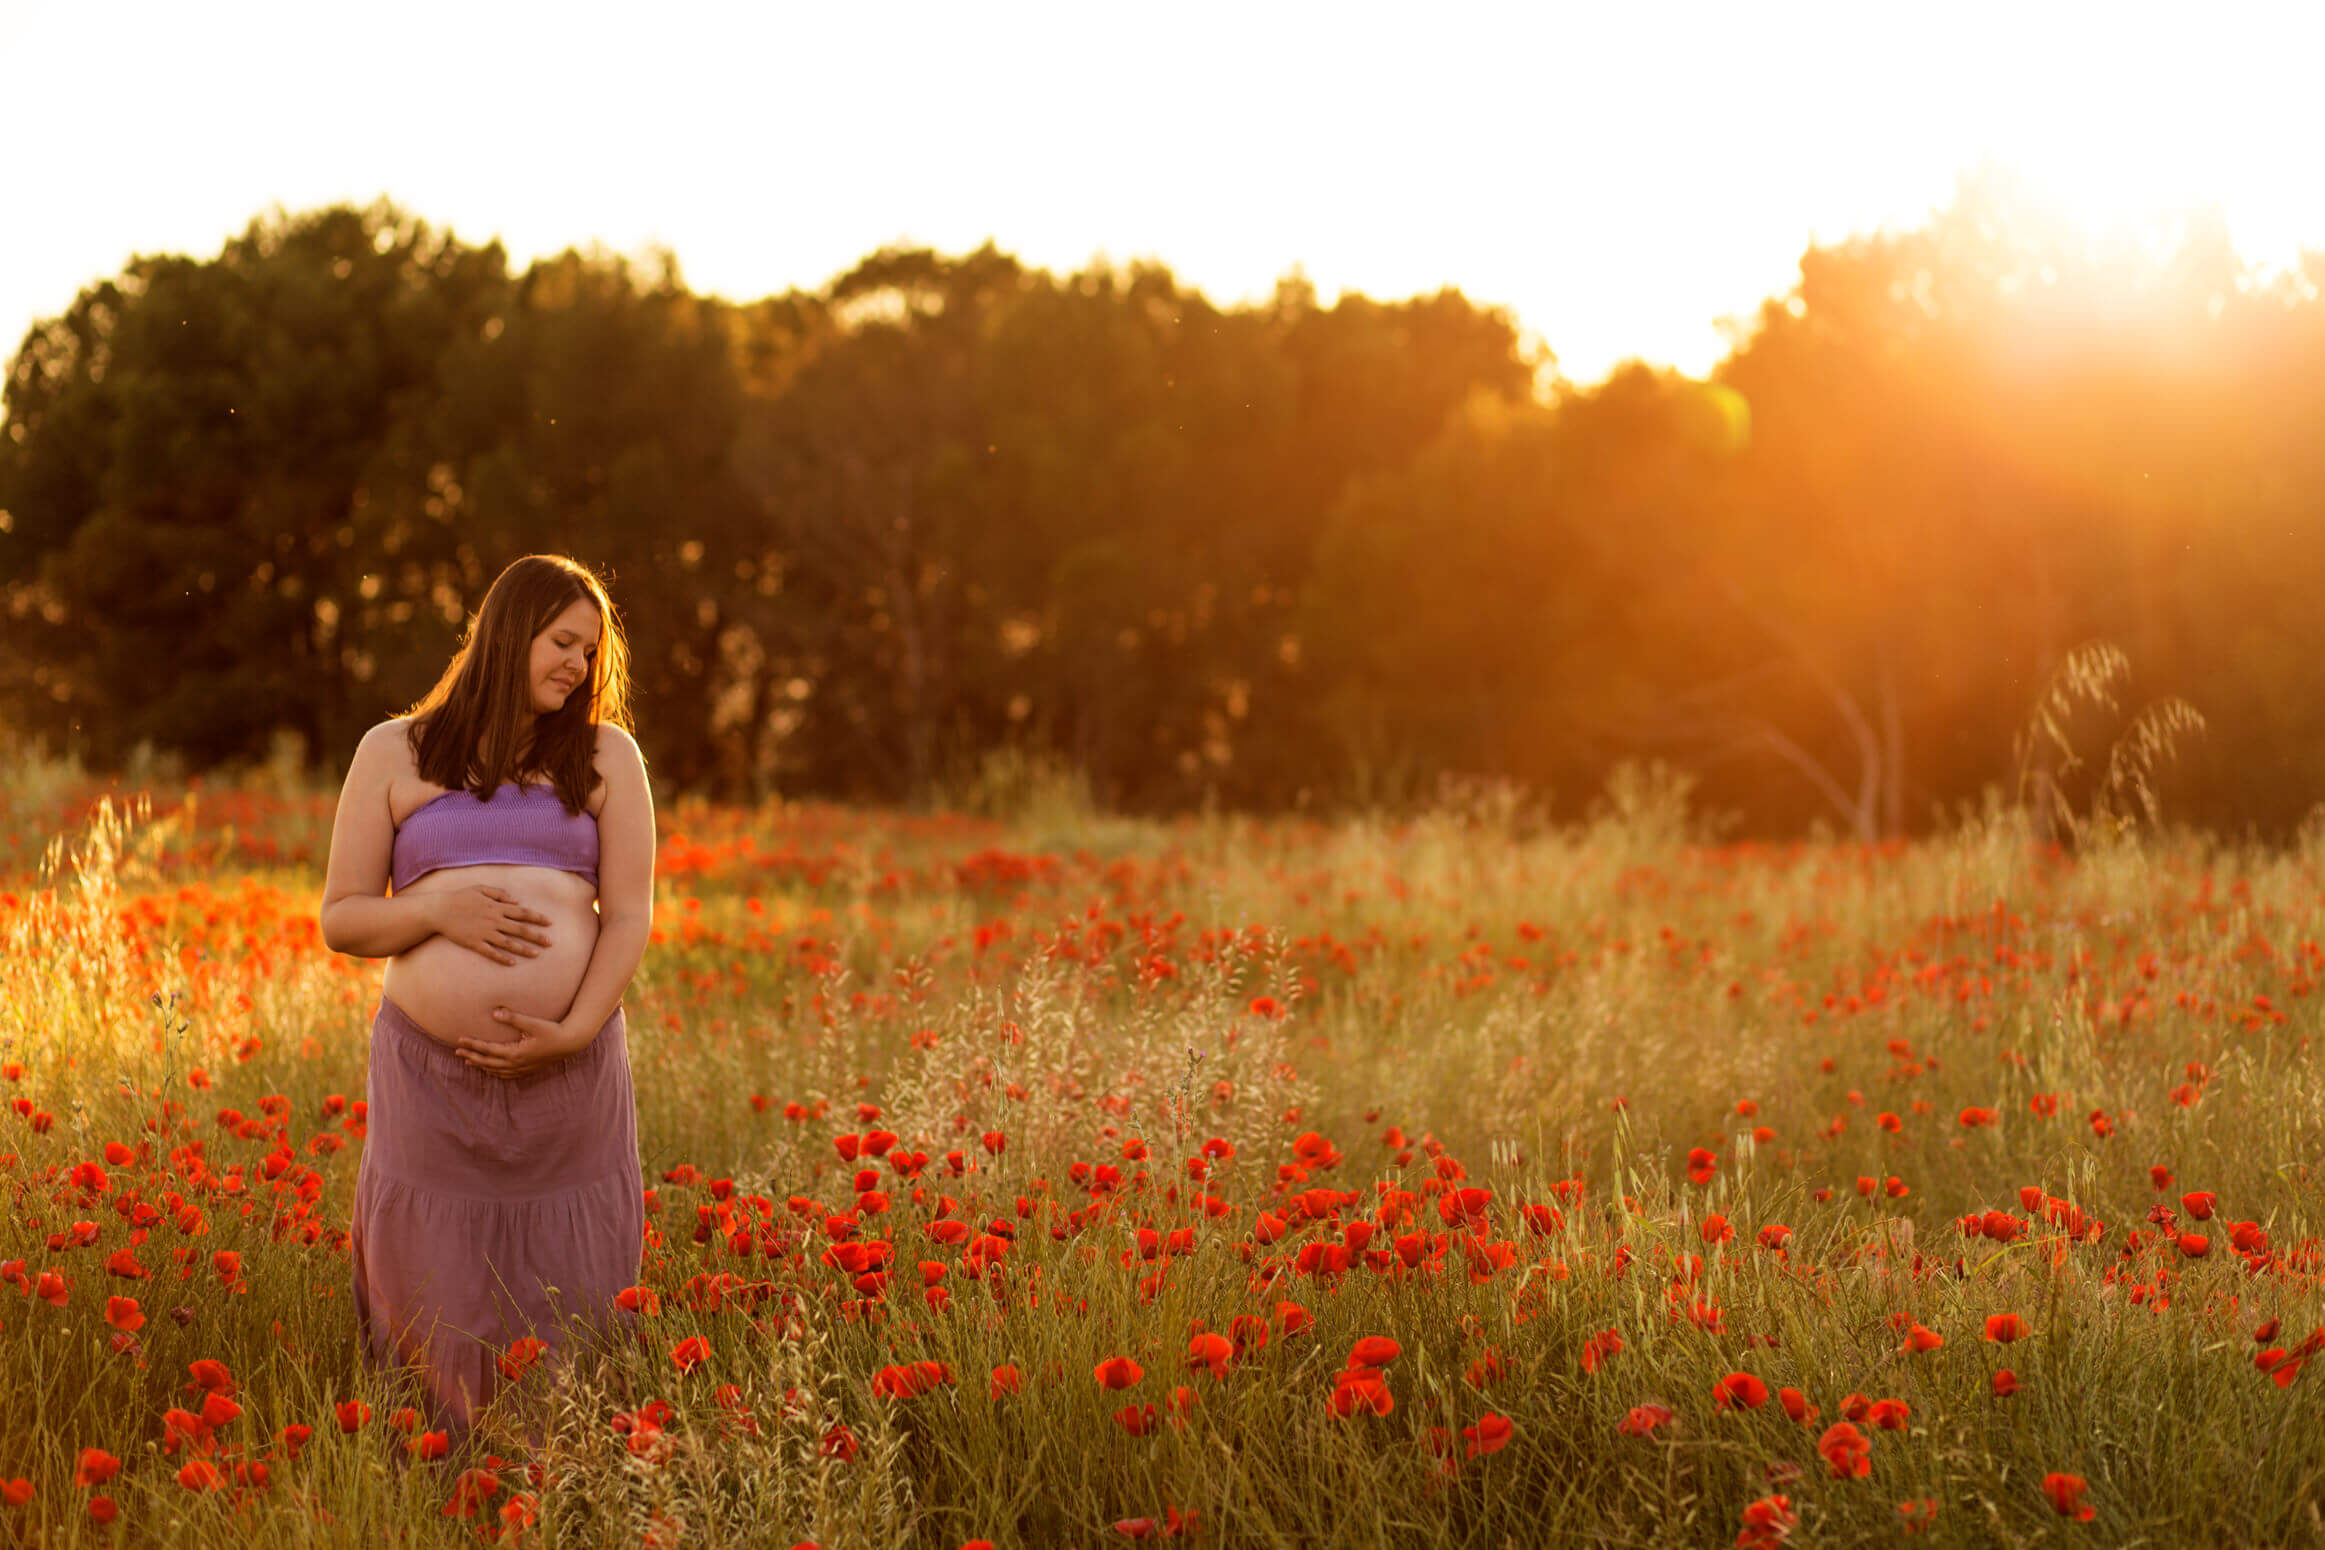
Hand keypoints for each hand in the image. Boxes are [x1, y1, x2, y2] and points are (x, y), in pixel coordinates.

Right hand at [431, 886, 551, 965]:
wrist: (438, 910)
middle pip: (520, 929)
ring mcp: (484, 932)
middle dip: (537, 936)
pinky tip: (512, 963)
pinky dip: (502, 958)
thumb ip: (500, 893)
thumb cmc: (460, 898)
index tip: (550, 923)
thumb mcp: (481, 888)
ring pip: (508, 943)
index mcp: (496, 907)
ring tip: (537, 955)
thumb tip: (517, 901)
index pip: (522, 912)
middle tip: (551, 942)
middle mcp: (493, 920)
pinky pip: (491, 952)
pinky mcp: (474, 943)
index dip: (537, 917)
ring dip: (524, 949)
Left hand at [455, 1007, 583, 1079]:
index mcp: (514, 1053)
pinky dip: (495, 1072)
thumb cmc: (552, 1031)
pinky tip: (491, 1070)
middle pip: (487, 1062)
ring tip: (469, 1060)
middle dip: (471, 1056)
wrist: (570, 1043)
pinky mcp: (528, 1070)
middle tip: (457, 1052)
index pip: (487, 1049)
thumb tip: (494, 1012)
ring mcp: (522, 1069)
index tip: (459, 1040)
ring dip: (480, 1065)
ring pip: (495, 1070)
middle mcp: (515, 1064)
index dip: (472, 1044)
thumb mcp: (532, 1023)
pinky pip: (506, 1075)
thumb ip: (513, 1018)